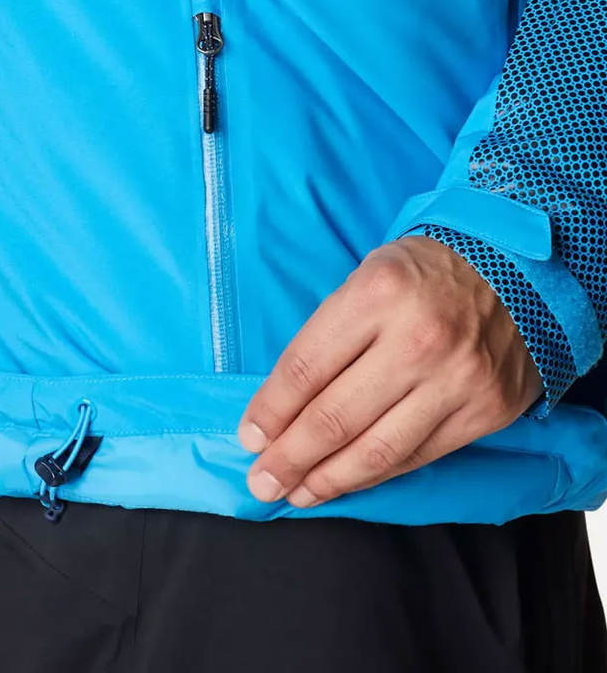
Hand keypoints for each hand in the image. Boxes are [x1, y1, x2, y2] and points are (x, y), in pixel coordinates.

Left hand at [238, 236, 542, 506]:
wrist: (515, 270)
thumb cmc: (421, 275)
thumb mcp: (365, 277)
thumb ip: (328, 336)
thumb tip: (280, 406)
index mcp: (376, 294)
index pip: (306, 367)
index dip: (271, 410)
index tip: (249, 437)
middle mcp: (418, 339)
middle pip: (336, 416)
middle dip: (290, 457)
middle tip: (261, 482)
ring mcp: (457, 380)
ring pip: (377, 449)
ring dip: (328, 479)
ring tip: (296, 494)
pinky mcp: (486, 412)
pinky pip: (418, 456)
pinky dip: (376, 475)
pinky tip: (346, 482)